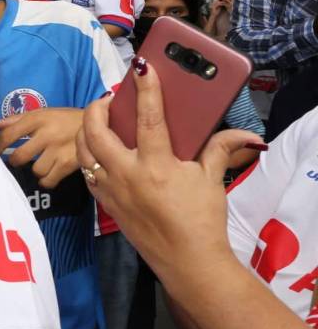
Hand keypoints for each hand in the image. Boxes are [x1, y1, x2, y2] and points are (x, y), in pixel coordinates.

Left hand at [0, 107, 84, 187]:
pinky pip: (49, 180)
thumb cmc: (65, 118)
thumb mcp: (43, 112)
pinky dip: (46, 180)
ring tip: (41, 163)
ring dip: (35, 170)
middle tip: (18, 160)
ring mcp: (59, 151)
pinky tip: (49, 173)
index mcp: (38, 119)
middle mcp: (47, 135)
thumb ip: (18, 119)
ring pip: (36, 170)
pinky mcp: (69, 164)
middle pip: (20, 157)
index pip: (9, 134)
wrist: (98, 124)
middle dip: (15, 161)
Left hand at [75, 61, 260, 278]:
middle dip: (97, 108)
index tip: (142, 67)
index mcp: (156, 165)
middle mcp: (127, 175)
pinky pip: (87, 173)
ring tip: (99, 120)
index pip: (148, 119)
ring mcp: (112, 190)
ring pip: (83, 152)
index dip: (146, 90)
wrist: (187, 261)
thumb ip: (219, 150)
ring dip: (86, 131)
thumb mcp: (211, 180)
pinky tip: (98, 151)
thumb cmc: (201, 221)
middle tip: (109, 99)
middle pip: (95, 132)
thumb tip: (244, 135)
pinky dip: (88, 157)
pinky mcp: (106, 204)